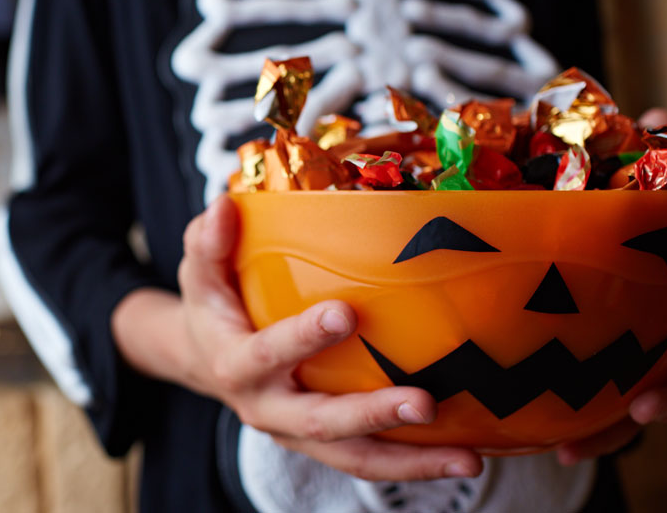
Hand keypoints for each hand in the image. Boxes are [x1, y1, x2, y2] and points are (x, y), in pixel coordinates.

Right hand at [176, 196, 481, 480]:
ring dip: (411, 462)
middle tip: (423, 402)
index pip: (267, 354)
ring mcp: (299, 433)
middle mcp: (268, 409)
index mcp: (236, 365)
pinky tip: (467, 456)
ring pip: (354, 458)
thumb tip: (226, 204)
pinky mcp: (327, 443)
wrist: (207, 362)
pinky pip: (371, 460)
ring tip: (467, 460)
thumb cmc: (213, 307)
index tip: (345, 314)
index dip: (302, 338)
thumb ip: (208, 241)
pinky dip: (417, 462)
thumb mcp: (199, 272)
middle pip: (320, 424)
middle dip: (372, 415)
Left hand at [557, 107, 666, 463]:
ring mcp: (650, 364)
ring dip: (666, 399)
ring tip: (645, 406)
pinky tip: (563, 446)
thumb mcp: (599, 197)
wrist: (545, 291)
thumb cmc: (590, 241)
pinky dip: (595, 437)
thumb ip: (629, 158)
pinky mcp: (611, 396)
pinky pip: (611, 423)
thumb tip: (657, 111)